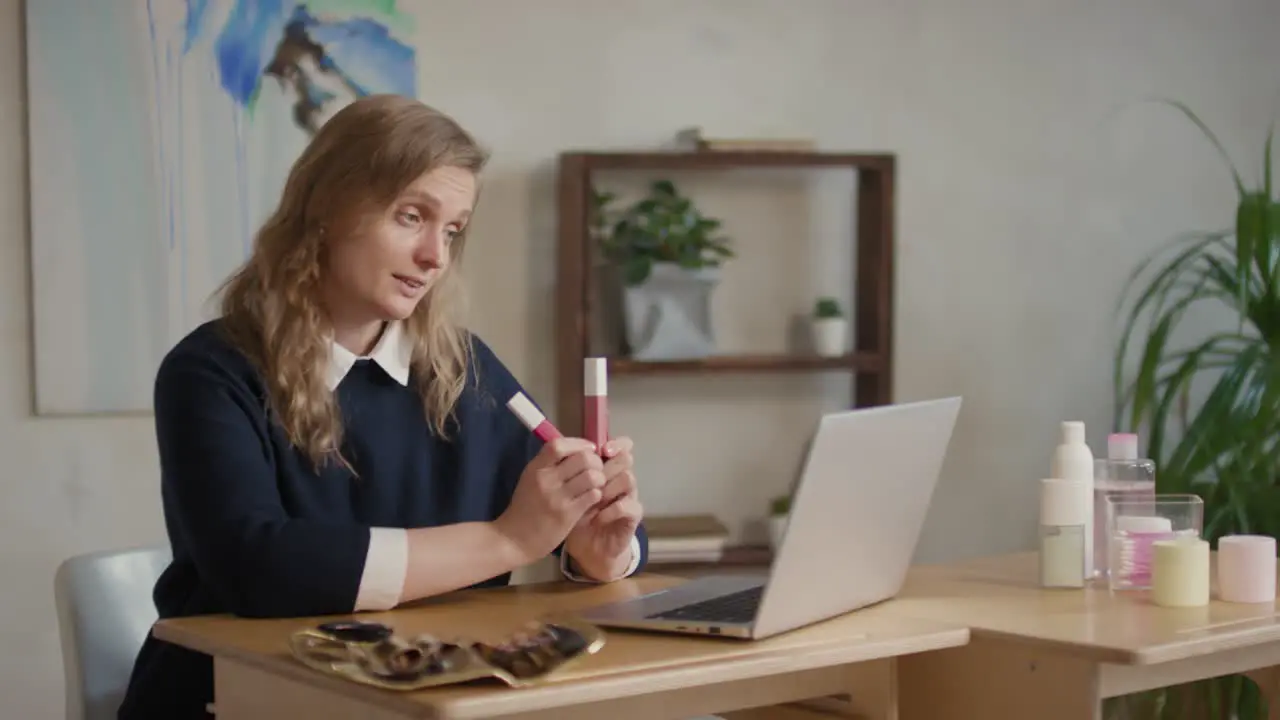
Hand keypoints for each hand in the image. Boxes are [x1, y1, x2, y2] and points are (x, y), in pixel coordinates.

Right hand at [495, 438, 604, 563]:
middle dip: (596, 461)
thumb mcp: (529, 480)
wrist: (513, 540)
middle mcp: (546, 480)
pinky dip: (597, 494)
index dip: (579, 443)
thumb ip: (548, 466)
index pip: (558, 445)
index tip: (589, 448)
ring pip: (592, 476)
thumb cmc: (524, 509)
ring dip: (600, 478)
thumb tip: (575, 450)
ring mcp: (557, 498)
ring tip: (597, 485)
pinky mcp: (568, 515)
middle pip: (583, 458)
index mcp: (535, 468)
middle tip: (597, 469)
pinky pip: (593, 496)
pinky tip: (593, 499)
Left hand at [564, 437, 643, 580]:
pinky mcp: (633, 515)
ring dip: (608, 488)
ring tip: (592, 500)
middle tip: (592, 480)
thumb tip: (565, 450)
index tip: (601, 449)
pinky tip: (596, 518)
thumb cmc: (576, 515)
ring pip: (628, 478)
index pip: (622, 446)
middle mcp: (621, 478)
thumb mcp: (568, 492)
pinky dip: (610, 510)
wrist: (587, 547)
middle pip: (626, 458)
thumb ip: (571, 471)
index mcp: (607, 468)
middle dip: (606, 467)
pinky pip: (628, 505)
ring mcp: (630, 496)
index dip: (616, 443)